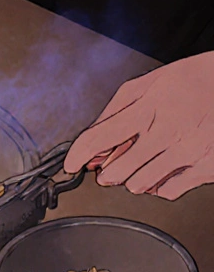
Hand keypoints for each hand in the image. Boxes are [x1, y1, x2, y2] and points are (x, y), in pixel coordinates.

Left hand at [64, 52, 213, 199]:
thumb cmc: (194, 80)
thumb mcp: (149, 83)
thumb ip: (115, 111)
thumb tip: (93, 138)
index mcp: (148, 109)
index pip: (98, 139)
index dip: (77, 155)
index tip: (71, 164)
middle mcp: (167, 133)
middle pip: (116, 171)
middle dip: (107, 170)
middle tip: (111, 163)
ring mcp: (188, 153)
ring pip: (139, 185)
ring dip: (132, 178)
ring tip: (142, 161)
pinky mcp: (206, 168)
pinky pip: (168, 191)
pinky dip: (160, 184)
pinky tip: (164, 167)